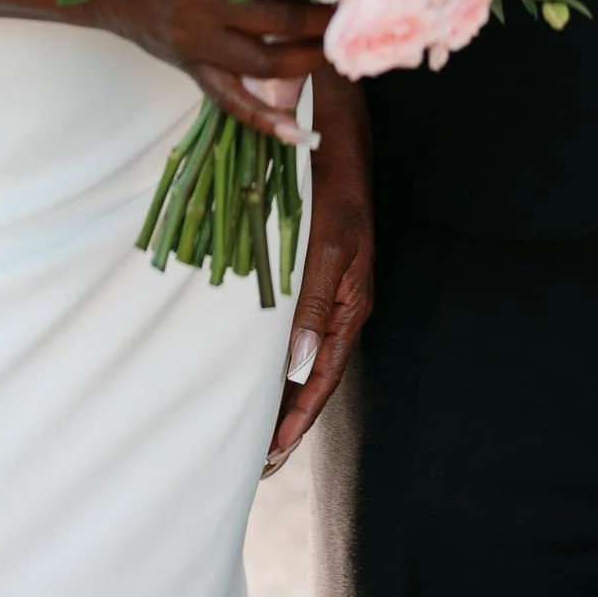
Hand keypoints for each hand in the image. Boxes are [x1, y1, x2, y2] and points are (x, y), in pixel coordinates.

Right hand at [84, 0, 333, 139]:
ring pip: (263, 64)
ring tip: (333, 53)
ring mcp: (199, 44)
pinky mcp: (193, 70)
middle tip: (350, 19)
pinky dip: (266, 120)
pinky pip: (231, 100)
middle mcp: (206, 7)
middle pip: (279, 22)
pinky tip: (297, 133)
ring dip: (306, 61)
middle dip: (322, 24)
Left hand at [267, 70, 373, 476]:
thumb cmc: (332, 182)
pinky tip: (248, 369)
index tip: (269, 458)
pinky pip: (287, 329)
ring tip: (248, 432)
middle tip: (253, 465)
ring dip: (276, 395)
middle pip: (310, 378)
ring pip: (297, 358)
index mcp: (349, 305)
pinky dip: (270, 359)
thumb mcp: (327, 243)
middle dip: (286, 421)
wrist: (332, 131)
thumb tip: (296, 366)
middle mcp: (337, 305)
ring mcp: (322, 290)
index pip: (321, 379)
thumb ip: (312, 301)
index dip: (297, 421)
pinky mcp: (305, 273)